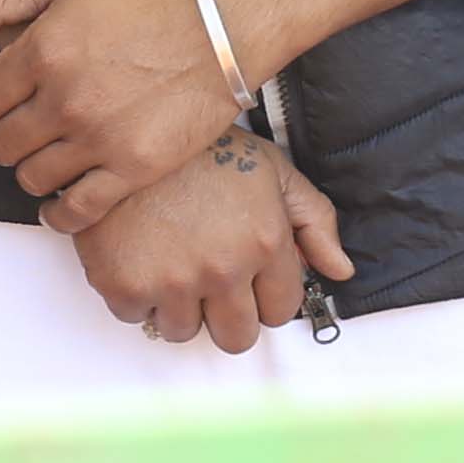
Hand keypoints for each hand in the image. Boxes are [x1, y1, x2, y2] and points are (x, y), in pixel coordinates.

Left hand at [0, 0, 241, 220]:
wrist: (226, 18)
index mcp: (42, 49)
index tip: (1, 99)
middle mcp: (63, 98)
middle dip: (5, 137)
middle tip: (26, 127)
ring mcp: (99, 138)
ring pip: (31, 179)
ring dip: (33, 170)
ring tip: (52, 154)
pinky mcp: (134, 168)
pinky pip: (77, 211)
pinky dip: (61, 214)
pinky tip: (64, 201)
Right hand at [65, 128, 355, 351]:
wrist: (129, 124)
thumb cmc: (201, 146)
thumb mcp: (272, 170)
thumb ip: (315, 221)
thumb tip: (340, 270)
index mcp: (264, 242)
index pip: (280, 311)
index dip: (265, 295)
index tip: (250, 279)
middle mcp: (223, 268)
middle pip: (237, 338)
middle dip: (228, 314)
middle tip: (210, 280)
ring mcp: (172, 281)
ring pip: (183, 331)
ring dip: (178, 305)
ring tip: (171, 258)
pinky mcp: (123, 284)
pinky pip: (136, 317)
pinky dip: (135, 293)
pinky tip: (141, 252)